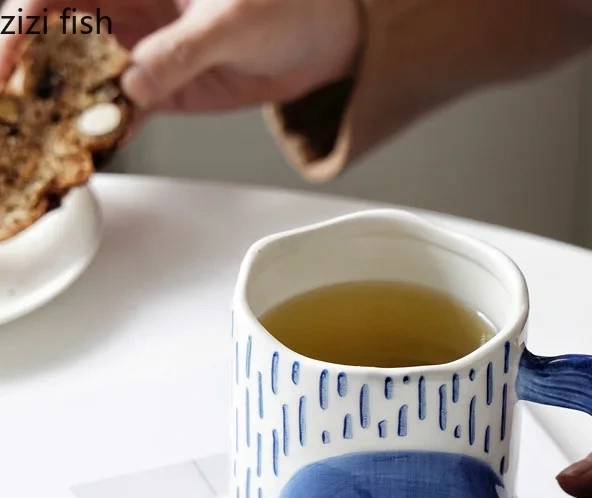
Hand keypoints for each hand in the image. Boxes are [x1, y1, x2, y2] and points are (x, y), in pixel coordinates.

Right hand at [0, 0, 361, 109]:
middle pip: (53, 37)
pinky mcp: (160, 88)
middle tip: (15, 114)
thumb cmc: (283, 3)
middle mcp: (123, 9)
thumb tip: (135, 82)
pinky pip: (121, 110)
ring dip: (61, 108)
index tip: (7, 65)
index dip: (18, 26)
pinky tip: (91, 148)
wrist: (318, 38)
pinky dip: (106, 129)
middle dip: (28, 73)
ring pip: (81, 77)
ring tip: (42, 141)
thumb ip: (182, 50)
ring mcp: (139, 51)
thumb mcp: (232, 19)